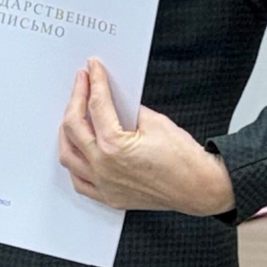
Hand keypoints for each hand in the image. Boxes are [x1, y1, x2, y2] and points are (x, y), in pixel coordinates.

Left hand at [58, 59, 235, 215]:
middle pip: (73, 127)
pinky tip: (77, 150)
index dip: (95, 82)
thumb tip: (114, 102)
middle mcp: (103, 168)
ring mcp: (104, 185)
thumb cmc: (184, 160)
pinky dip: (75, 163)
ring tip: (73, 115)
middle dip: (76, 99)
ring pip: (68, 156)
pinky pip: (79, 181)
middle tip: (82, 84)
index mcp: (114, 147)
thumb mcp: (156, 122)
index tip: (93, 70)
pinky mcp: (109, 197)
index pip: (96, 105)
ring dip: (67, 132)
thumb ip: (128, 110)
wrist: (199, 187)